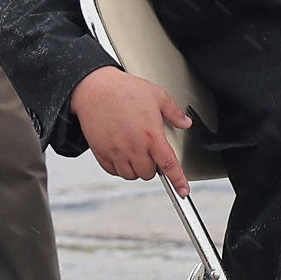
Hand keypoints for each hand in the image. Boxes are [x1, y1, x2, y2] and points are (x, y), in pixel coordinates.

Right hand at [71, 65, 192, 192]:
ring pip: (131, 175)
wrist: (94, 89)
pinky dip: (119, 167)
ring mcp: (117, 152)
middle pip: (149, 173)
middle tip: (150, 151)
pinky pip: (113, 171)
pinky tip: (122, 153)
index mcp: (151, 135)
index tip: (183, 190)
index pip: (169, 165)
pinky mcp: (102, 153)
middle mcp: (134, 147)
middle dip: (153, 166)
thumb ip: (174, 112)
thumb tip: (185, 122)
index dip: (178, 180)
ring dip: (136, 168)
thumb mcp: (156, 95)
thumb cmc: (124, 90)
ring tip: (135, 151)